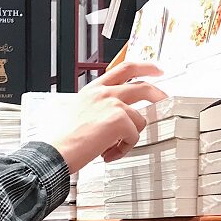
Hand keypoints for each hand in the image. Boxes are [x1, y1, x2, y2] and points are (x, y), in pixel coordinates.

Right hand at [48, 62, 166, 173]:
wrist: (55, 152)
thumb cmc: (62, 140)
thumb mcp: (76, 114)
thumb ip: (95, 109)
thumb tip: (110, 120)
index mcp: (93, 90)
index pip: (124, 68)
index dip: (144, 67)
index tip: (156, 70)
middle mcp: (104, 93)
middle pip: (142, 86)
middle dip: (158, 94)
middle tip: (164, 100)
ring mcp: (113, 104)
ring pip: (139, 119)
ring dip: (128, 138)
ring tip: (111, 148)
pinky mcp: (119, 120)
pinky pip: (133, 136)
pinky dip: (122, 149)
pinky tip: (107, 154)